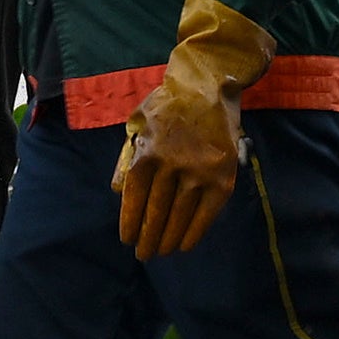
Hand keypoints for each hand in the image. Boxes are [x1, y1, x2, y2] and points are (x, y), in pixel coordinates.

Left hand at [112, 0, 271, 255]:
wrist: (208, 85)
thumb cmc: (167, 104)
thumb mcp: (137, 122)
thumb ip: (126, 156)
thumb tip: (116, 191)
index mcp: (147, 152)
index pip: (134, 197)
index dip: (130, 221)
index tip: (127, 239)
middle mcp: (171, 165)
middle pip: (156, 211)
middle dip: (148, 237)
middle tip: (144, 253)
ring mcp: (199, 171)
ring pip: (180, 215)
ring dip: (169, 238)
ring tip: (162, 251)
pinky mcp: (222, 176)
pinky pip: (207, 213)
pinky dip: (195, 232)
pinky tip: (185, 245)